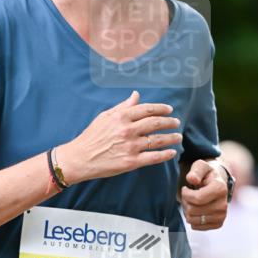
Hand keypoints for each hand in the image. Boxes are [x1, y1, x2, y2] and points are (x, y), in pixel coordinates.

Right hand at [61, 90, 181, 182]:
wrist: (79, 159)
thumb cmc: (91, 137)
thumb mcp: (105, 117)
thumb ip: (123, 107)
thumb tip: (136, 95)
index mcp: (121, 117)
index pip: (147, 109)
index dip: (161, 109)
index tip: (169, 110)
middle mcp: (127, 130)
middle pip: (155, 123)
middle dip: (169, 122)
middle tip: (176, 123)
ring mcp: (130, 146)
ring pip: (157, 140)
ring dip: (171, 138)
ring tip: (178, 137)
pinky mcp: (130, 162)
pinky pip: (153, 157)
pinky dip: (164, 154)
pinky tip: (171, 152)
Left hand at [181, 160, 228, 230]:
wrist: (217, 184)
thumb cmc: (206, 175)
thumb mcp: (200, 167)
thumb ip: (195, 171)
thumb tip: (192, 179)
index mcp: (220, 189)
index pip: (197, 199)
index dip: (186, 194)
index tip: (185, 188)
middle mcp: (223, 204)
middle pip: (192, 210)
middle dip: (185, 202)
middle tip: (188, 196)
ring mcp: (221, 216)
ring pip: (192, 220)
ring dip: (187, 211)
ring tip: (192, 202)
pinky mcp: (218, 224)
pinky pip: (196, 226)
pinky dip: (192, 219)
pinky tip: (196, 210)